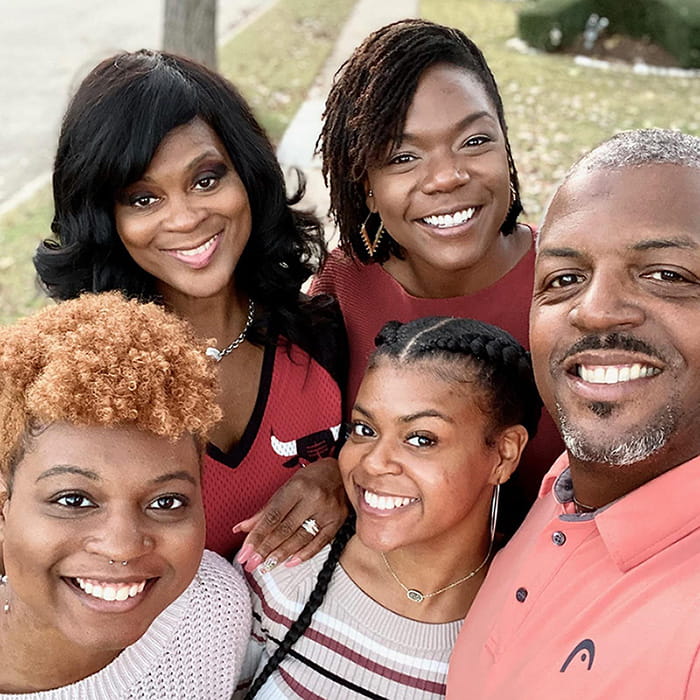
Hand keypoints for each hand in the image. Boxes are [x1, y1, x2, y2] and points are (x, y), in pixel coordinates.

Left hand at [233, 457, 347, 572]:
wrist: (339, 471)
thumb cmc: (311, 478)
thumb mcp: (286, 488)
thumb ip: (265, 510)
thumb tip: (243, 528)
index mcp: (297, 487)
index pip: (272, 516)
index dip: (257, 536)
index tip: (245, 551)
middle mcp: (313, 499)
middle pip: (285, 529)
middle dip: (265, 549)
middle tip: (252, 563)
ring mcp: (327, 511)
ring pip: (301, 538)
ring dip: (281, 555)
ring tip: (267, 566)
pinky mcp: (337, 522)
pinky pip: (320, 543)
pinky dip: (304, 555)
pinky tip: (290, 562)